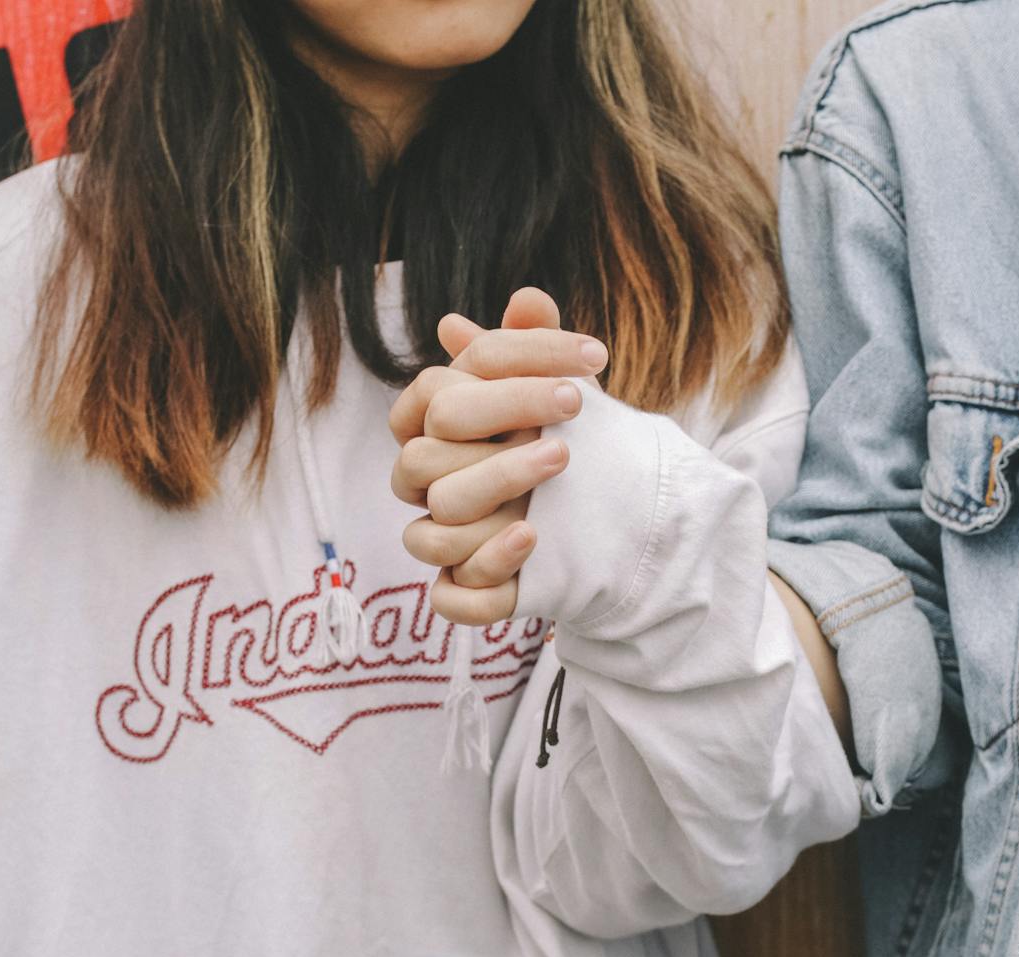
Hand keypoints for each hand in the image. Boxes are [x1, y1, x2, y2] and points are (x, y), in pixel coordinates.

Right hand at [390, 288, 604, 623]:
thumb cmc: (557, 445)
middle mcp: (426, 487)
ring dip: (496, 487)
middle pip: (423, 456)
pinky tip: (533, 538)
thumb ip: (537, 351)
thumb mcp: (557, 395)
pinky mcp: (462, 591)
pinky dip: (487, 567)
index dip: (509, 365)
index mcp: (432, 433)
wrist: (595, 523)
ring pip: (429, 528)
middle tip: (574, 401)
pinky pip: (450, 594)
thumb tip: (528, 300)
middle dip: (499, 421)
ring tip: (562, 461)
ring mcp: (441, 541)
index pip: (438, 388)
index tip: (592, 355)